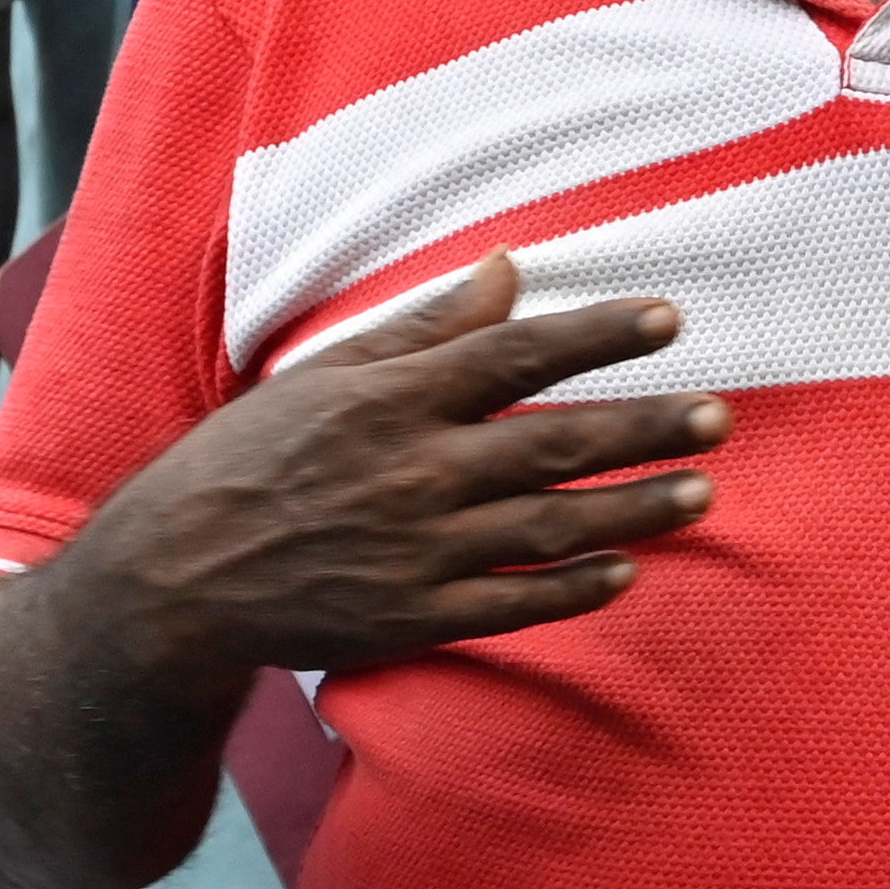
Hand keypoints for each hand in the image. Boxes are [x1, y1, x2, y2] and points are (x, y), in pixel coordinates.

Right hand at [61, 257, 715, 681]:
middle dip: (646, 428)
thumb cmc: (248, 460)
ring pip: (550, 527)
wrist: (168, 583)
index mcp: (391, 402)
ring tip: (703, 490)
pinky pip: (512, 604)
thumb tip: (507, 270)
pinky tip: (627, 571)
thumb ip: (423, 328)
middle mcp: (413, 473)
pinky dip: (572, 590)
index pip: (517, 356)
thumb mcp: (323, 376)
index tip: (669, 317)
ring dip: (634, 508)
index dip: (599, 334)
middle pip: (554, 443)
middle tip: (721, 415)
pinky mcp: (411, 618)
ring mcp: (416, 551)